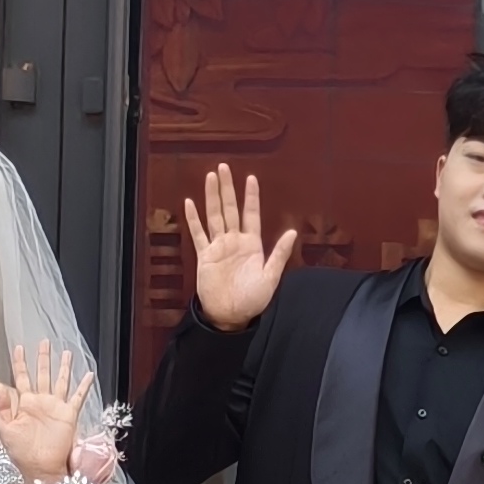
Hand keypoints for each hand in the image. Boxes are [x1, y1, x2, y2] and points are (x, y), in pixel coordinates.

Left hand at [0, 341, 96, 483]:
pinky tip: (88, 375)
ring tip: (66, 353)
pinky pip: (78, 397)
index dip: (20, 362)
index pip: (21, 377)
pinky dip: (83, 386)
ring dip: (63, 367)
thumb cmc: (22, 453)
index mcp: (25, 404)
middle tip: (44, 342)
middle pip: (43, 374)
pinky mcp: (69, 415)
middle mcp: (41, 403)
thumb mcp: (5, 429)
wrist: (41, 469)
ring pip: (61, 381)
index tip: (19, 348)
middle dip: (43, 358)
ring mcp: (56, 408)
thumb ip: (2, 407)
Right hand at [183, 167, 298, 332]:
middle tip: (224, 167)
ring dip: (212, 197)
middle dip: (227, 188)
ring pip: (214, 216)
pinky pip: (198, 233)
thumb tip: (293, 232)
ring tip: (210, 177)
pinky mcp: (204, 255)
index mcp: (252, 245)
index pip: (251, 214)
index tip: (251, 178)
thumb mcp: (270, 277)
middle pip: (230, 209)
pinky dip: (193, 219)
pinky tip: (190, 203)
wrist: (231, 316)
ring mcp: (218, 247)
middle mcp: (235, 241)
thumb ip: (279, 254)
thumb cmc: (253, 300)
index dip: (251, 197)